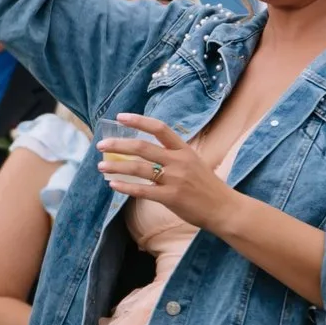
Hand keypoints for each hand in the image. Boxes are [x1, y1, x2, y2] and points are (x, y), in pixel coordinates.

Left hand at [95, 114, 236, 231]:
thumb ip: (173, 156)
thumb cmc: (206, 186)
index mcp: (184, 150)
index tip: (120, 117)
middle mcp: (178, 161)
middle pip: (142, 147)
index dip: (138, 121)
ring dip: (116, 166)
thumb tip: (148, 152)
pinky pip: (142, 191)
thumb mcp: (193, 163)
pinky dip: (125, 187)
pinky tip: (113, 184)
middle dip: (118, 145)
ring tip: (101, 166)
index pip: (159, 128)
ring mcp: (174, 179)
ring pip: (138, 168)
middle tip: (101, 145)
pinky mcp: (170, 197)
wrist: (224, 208)